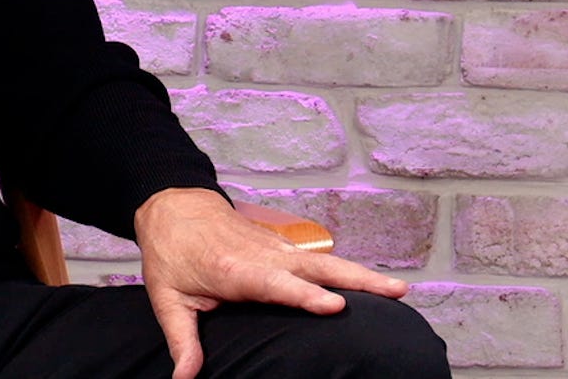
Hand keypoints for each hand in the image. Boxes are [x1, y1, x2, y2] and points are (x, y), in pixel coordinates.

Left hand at [135, 188, 408, 378]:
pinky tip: (377, 285)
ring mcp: (277, 249)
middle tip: (396, 292)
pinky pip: (320, 261)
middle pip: (316, 268)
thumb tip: (185, 378)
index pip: (275, 284)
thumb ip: (181, 339)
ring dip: (363, 275)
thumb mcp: (166, 297)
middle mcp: (264, 256)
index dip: (305, 295)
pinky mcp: (284, 249)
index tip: (335, 306)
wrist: (173, 206)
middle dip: (355, 280)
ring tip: (401, 290)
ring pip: (325, 262)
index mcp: (235, 270)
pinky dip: (349, 270)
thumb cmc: (171, 252)